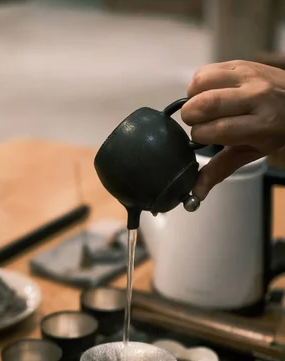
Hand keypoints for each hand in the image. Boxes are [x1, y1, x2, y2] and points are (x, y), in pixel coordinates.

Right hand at [181, 60, 284, 199]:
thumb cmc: (274, 131)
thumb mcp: (252, 153)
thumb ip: (221, 169)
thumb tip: (195, 193)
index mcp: (261, 125)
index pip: (217, 129)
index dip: (200, 135)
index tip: (200, 139)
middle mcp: (255, 97)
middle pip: (207, 104)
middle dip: (190, 116)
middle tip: (195, 124)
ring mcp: (248, 76)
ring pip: (202, 83)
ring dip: (191, 98)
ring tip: (198, 109)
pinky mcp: (240, 63)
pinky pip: (206, 70)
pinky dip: (197, 85)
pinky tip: (204, 95)